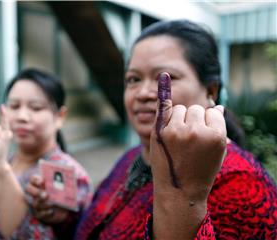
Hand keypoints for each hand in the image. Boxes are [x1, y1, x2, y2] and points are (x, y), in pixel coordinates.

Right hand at [26, 175, 68, 223]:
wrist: (64, 209)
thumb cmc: (63, 194)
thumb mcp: (66, 187)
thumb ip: (68, 181)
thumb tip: (74, 176)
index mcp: (40, 183)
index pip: (33, 179)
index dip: (36, 180)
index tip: (42, 181)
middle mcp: (36, 192)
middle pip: (29, 189)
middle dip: (36, 192)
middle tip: (45, 194)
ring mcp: (37, 203)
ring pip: (35, 203)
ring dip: (43, 203)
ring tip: (52, 204)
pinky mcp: (39, 214)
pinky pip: (39, 214)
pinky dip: (45, 212)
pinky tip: (51, 211)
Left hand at [151, 72, 226, 200]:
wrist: (179, 192)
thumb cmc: (201, 171)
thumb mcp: (218, 152)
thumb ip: (218, 128)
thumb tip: (217, 106)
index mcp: (216, 136)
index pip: (212, 112)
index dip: (207, 123)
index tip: (202, 138)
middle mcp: (196, 130)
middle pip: (194, 109)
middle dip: (193, 120)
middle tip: (188, 141)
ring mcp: (176, 131)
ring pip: (180, 108)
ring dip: (179, 118)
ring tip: (177, 139)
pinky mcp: (159, 132)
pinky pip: (164, 105)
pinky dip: (164, 92)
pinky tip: (163, 77)